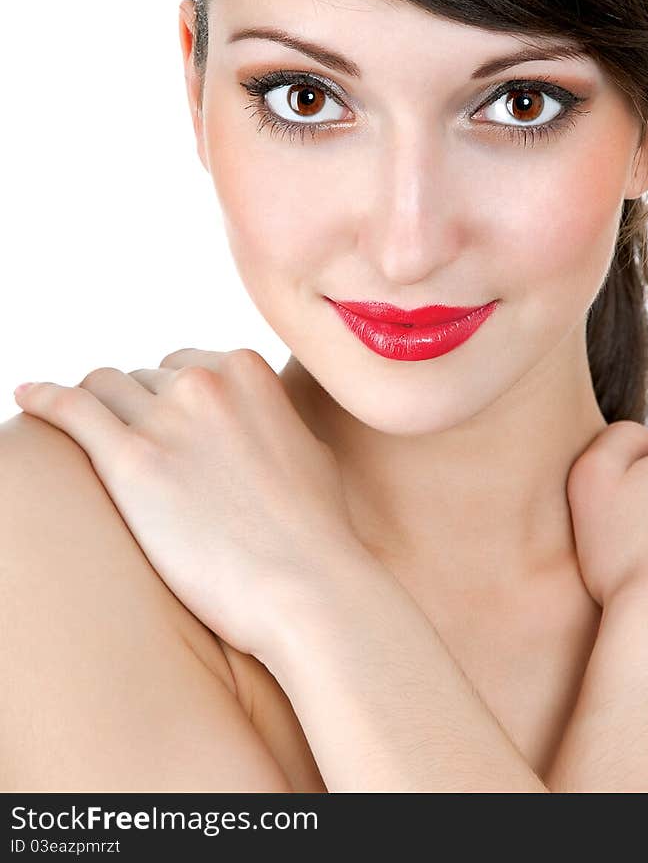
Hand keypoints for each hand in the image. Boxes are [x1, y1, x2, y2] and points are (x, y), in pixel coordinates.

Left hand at [12, 347, 357, 658]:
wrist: (308, 583)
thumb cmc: (316, 532)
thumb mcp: (308, 449)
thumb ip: (272, 421)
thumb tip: (259, 423)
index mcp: (247, 371)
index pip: (184, 366)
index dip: (169, 399)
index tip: (160, 424)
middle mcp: (205, 382)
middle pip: (143, 379)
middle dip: (136, 409)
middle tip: (131, 447)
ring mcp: (167, 419)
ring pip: (104, 388)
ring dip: (96, 409)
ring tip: (82, 432)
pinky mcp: (131, 460)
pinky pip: (71, 410)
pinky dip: (44, 399)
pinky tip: (27, 397)